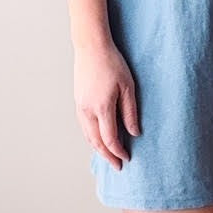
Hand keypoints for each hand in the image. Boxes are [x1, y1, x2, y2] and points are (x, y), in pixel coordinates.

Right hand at [74, 40, 139, 170]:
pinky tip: (98, 139)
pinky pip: (84, 126)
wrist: (91, 47)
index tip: (127, 158)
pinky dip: (91, 137)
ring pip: (87, 135)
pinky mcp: (78, 101)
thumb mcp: (128, 87)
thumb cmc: (112, 63)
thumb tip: (134, 132)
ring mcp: (80, 106)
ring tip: (108, 156)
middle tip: (117, 166)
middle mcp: (87, 110)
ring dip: (97, 148)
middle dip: (107, 156)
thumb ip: (130, 112)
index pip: (110, 139)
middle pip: (96, 142)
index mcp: (101, 108)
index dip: (118, 151)